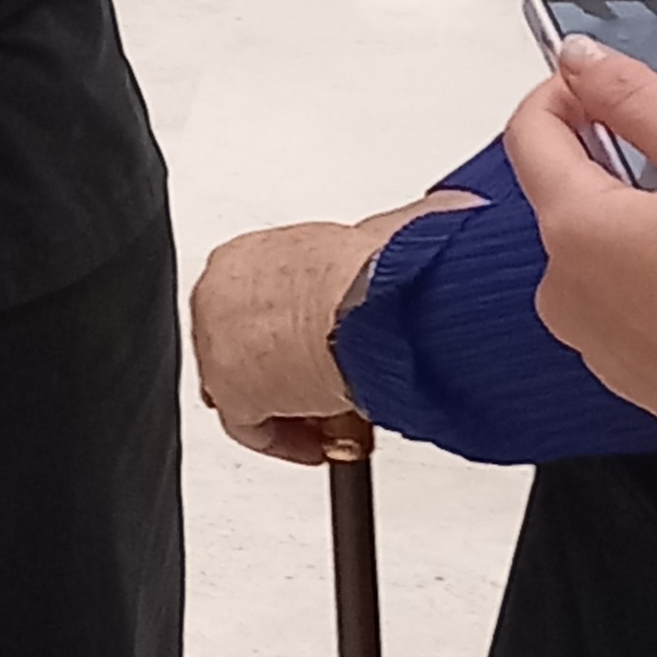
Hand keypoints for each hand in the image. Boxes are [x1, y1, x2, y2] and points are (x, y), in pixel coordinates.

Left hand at [192, 193, 483, 464]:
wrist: (368, 303)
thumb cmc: (372, 272)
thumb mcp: (378, 240)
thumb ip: (382, 241)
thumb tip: (439, 213)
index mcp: (243, 256)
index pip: (257, 304)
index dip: (295, 334)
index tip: (326, 349)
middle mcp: (218, 295)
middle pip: (245, 347)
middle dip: (288, 370)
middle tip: (331, 386)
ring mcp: (217, 344)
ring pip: (248, 388)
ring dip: (291, 404)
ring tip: (337, 414)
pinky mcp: (229, 392)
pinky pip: (251, 428)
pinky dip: (286, 440)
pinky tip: (320, 444)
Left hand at [502, 40, 656, 450]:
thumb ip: (638, 98)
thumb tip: (581, 58)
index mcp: (573, 227)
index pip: (529, 128)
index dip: (570, 91)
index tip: (617, 87)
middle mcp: (560, 284)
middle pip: (565, 185)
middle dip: (618, 156)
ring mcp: (585, 332)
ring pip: (594, 240)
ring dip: (639, 216)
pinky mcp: (617, 365)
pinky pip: (617, 291)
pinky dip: (650, 270)